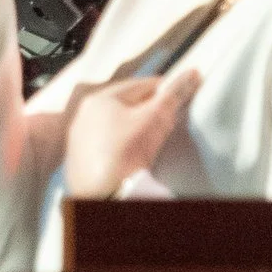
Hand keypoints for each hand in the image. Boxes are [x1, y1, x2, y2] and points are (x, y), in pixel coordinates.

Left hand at [62, 66, 202, 198]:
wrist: (104, 196)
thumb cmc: (126, 153)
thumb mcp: (156, 118)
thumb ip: (174, 94)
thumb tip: (191, 75)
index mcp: (98, 98)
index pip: (141, 85)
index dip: (165, 88)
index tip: (182, 93)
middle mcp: (83, 115)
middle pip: (127, 105)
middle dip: (150, 109)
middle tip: (170, 117)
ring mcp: (79, 139)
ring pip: (116, 126)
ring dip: (135, 128)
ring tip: (154, 138)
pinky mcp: (81, 161)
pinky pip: (107, 146)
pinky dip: (122, 146)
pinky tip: (135, 156)